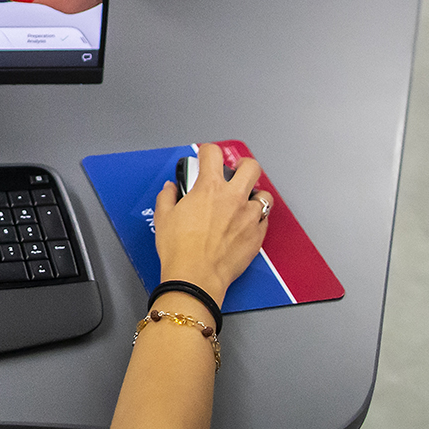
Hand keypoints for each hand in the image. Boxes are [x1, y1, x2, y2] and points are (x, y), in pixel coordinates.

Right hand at [153, 144, 270, 306]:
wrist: (196, 277)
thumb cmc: (180, 250)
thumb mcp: (164, 217)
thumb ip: (168, 196)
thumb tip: (171, 188)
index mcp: (209, 188)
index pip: (213, 153)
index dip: (208, 151)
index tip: (206, 156)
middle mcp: (233, 198)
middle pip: (251, 166)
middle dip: (243, 165)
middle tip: (235, 172)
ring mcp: (248, 217)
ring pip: (264, 195)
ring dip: (254, 194)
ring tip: (244, 201)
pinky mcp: (257, 236)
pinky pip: (264, 220)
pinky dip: (257, 219)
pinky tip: (246, 223)